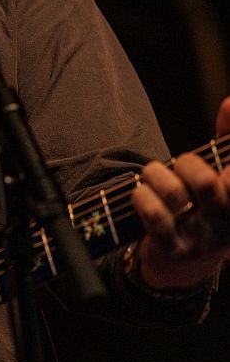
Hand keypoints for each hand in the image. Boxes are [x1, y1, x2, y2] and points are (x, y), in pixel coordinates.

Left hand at [131, 95, 229, 289]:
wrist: (185, 260)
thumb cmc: (205, 203)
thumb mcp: (222, 169)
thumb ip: (229, 135)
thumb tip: (229, 101)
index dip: (226, 160)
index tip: (218, 162)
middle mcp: (226, 222)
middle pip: (206, 183)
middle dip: (186, 164)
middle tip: (179, 166)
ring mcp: (200, 238)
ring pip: (174, 195)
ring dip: (156, 175)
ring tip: (153, 175)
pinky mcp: (173, 249)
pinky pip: (154, 217)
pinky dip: (142, 196)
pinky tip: (141, 193)